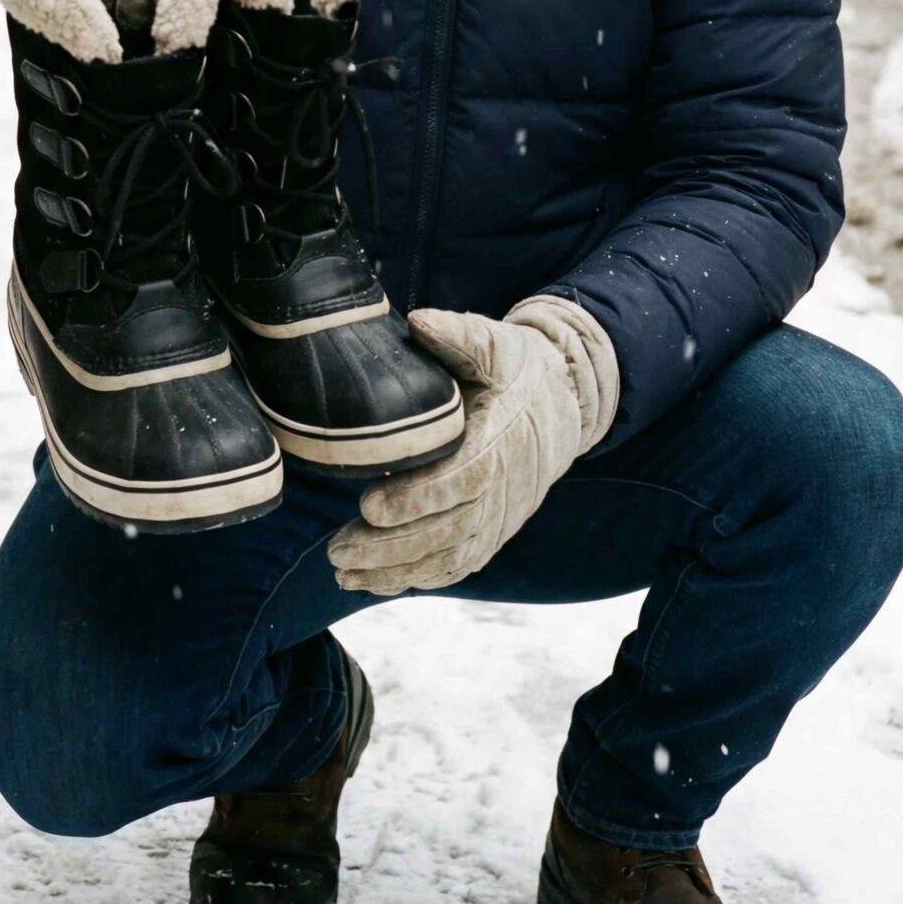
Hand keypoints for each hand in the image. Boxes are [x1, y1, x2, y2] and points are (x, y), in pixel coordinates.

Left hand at [328, 298, 618, 595]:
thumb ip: (458, 335)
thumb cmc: (519, 371)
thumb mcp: (495, 343)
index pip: (459, 481)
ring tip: (343, 572)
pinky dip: (415, 579)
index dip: (415, 498)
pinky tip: (372, 582)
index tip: (368, 505)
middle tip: (338, 548)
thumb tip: (419, 321)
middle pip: (445, 530)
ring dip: (394, 571)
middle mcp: (501, 491)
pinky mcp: (492, 534)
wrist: (564, 404)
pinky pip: (455, 566)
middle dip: (390, 546)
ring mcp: (497, 518)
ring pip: (446, 557)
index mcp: (498, 443)